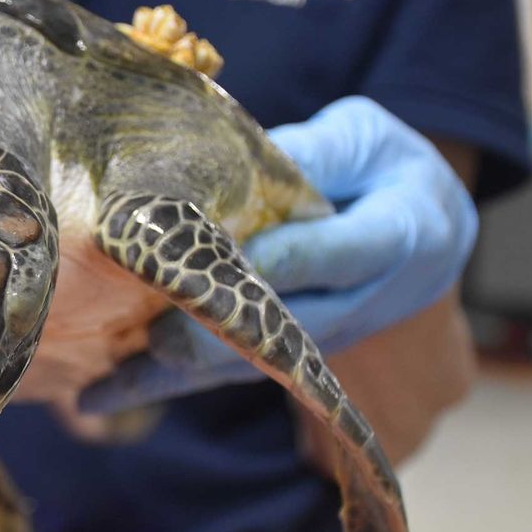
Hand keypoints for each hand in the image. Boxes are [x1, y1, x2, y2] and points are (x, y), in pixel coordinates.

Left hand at [80, 96, 477, 412]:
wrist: (426, 225)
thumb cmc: (381, 165)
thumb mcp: (363, 137)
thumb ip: (313, 152)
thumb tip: (244, 159)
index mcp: (399, 237)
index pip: (332, 253)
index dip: (276, 261)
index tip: (218, 263)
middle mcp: (367, 301)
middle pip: (288, 328)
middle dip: (219, 336)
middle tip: (156, 340)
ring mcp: (329, 339)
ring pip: (251, 364)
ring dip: (179, 375)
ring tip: (109, 386)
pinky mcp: (291, 355)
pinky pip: (228, 372)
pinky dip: (167, 384)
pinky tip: (105, 394)